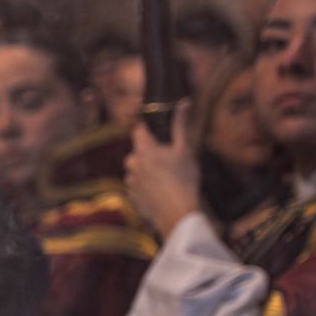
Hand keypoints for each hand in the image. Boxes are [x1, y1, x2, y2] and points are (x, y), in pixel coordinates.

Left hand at [125, 99, 201, 236]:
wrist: (177, 212)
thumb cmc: (184, 178)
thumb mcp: (185, 149)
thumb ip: (180, 125)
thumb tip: (183, 103)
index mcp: (143, 150)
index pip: (138, 130)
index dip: (147, 129)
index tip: (157, 133)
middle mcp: (132, 164)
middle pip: (138, 151)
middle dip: (150, 153)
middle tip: (169, 162)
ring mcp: (130, 181)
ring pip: (137, 169)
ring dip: (148, 171)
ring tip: (167, 179)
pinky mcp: (131, 196)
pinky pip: (137, 186)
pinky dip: (146, 186)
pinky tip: (161, 191)